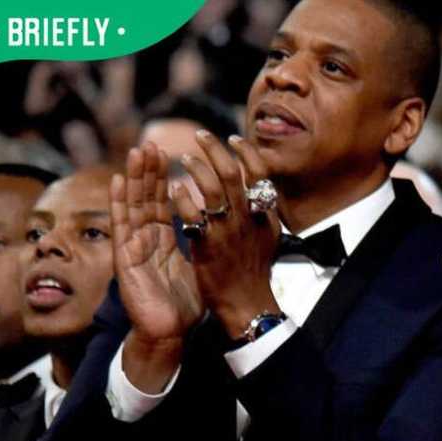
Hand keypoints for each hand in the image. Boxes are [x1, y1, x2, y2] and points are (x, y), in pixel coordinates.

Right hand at [112, 144, 203, 391]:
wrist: (170, 333)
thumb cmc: (185, 303)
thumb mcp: (197, 264)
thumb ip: (200, 242)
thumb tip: (216, 223)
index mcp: (164, 240)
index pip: (163, 202)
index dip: (164, 179)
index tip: (168, 153)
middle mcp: (147, 240)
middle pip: (146, 199)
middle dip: (148, 171)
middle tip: (150, 143)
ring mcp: (134, 247)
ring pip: (133, 206)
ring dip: (134, 178)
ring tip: (136, 152)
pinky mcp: (126, 259)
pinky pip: (123, 227)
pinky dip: (120, 203)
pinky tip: (119, 182)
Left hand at [172, 131, 280, 337]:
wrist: (247, 304)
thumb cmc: (253, 271)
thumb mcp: (268, 237)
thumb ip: (262, 212)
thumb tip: (259, 188)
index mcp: (265, 214)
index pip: (259, 172)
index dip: (246, 152)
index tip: (232, 138)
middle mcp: (249, 218)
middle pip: (234, 172)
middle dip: (216, 149)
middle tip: (201, 136)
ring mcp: (229, 231)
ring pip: (213, 188)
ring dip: (197, 168)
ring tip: (183, 158)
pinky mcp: (209, 245)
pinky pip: (194, 215)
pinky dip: (183, 198)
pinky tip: (174, 189)